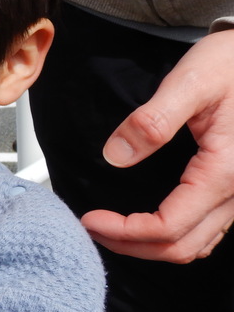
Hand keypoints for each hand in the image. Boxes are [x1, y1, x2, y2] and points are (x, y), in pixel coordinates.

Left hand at [84, 29, 233, 262]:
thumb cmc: (228, 65)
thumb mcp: (190, 82)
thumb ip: (153, 120)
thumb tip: (116, 154)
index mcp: (224, 170)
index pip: (170, 225)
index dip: (126, 231)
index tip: (90, 220)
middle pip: (182, 246)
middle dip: (132, 246)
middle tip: (92, 229)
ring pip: (196, 243)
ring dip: (151, 246)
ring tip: (111, 229)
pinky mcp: (233, 187)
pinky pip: (206, 229)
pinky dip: (172, 235)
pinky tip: (143, 221)